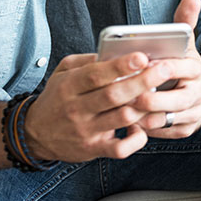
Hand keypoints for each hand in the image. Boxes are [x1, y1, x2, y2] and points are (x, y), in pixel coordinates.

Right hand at [24, 52, 174, 161]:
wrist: (35, 134)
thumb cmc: (59, 97)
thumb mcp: (64, 72)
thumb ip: (87, 60)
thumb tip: (115, 52)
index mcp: (70, 86)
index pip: (96, 75)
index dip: (120, 66)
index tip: (142, 56)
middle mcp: (77, 108)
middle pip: (114, 95)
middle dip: (142, 82)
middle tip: (165, 70)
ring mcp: (86, 131)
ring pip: (123, 118)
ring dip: (146, 107)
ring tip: (162, 95)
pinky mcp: (94, 149)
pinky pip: (121, 148)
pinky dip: (138, 139)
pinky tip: (143, 127)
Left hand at [132, 0, 200, 137]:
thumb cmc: (184, 66)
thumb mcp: (186, 44)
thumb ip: (185, 21)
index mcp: (196, 70)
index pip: (177, 69)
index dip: (156, 70)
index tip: (136, 68)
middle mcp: (198, 94)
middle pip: (172, 100)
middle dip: (147, 98)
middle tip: (123, 95)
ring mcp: (192, 114)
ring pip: (163, 119)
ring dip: (140, 116)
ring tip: (119, 109)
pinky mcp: (185, 130)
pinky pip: (160, 133)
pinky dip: (143, 128)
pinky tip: (126, 122)